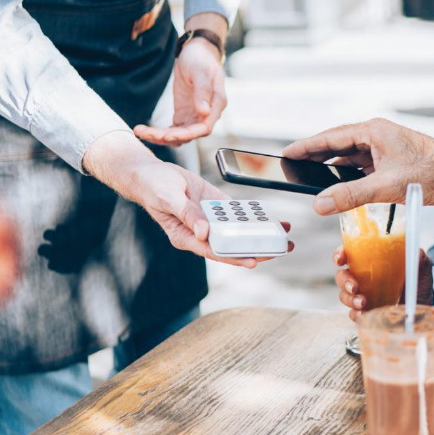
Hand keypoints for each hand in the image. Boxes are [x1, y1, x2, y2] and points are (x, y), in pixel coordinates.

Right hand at [83, 132, 290, 267]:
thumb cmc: (153, 188)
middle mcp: (201, 232)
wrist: (150, 173)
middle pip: (231, 245)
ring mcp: (210, 219)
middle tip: (281, 250)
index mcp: (186, 236)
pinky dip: (253, 215)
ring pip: (238, 230)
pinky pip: (237, 213)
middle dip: (256, 249)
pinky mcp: (216, 206)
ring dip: (259, 233)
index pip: (214, 251)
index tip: (253, 261)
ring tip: (284, 235)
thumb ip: (188, 216)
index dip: (234, 257)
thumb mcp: (169, 199)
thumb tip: (205, 233)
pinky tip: (271, 218)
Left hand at [135, 17, 227, 145]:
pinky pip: (173, 129)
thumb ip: (203, 92)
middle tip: (147, 134)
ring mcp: (194, 115)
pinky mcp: (184, 114)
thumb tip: (204, 113)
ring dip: (161, 137)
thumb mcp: (201, 72)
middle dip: (168, 137)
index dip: (188, 134)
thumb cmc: (201, 59)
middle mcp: (206, 114)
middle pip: (189, 135)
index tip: (168, 135)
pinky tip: (145, 131)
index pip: (204, 128)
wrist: (197, 52)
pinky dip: (160, 133)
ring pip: (180, 135)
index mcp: (215, 105)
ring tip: (141, 132)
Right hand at [282, 119, 433, 215]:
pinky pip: (363, 167)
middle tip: (293, 166)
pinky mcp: (393, 162)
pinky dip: (350, 176)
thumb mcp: (386, 186)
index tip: (287, 153)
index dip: (308, 146)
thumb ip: (350, 196)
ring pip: (352, 158)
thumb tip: (319, 204)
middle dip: (317, 156)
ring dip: (334, 169)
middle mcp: (378, 135)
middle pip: (339, 145)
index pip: (332, 137)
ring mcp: (386, 148)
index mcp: (374, 131)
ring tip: (312, 179)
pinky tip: (342, 188)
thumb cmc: (430, 174)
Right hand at [334, 246, 433, 320]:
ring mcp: (363, 295)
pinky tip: (363, 315)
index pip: (349, 254)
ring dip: (350, 299)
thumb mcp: (421, 265)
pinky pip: (353, 314)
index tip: (341, 259)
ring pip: (344, 295)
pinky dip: (355, 314)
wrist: (425, 304)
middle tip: (354, 287)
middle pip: (341, 276)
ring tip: (363, 302)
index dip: (340, 254)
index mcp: (371, 261)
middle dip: (344, 281)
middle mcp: (363, 277)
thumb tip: (415, 250)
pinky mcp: (366, 312)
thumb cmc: (418, 280)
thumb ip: (418, 256)